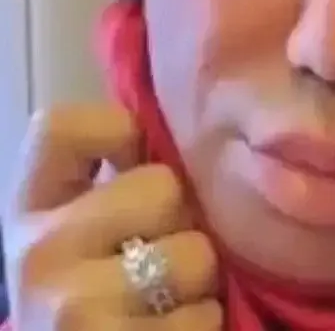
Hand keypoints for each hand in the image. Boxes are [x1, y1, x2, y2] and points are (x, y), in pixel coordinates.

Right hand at [2, 103, 221, 328]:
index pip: (61, 126)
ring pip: (195, 255)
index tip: (133, 163)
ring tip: (171, 298)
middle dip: (184, 220)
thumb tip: (199, 128)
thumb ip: (126, 179)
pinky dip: (202, 325)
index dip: (117, 131)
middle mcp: (39, 251)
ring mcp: (70, 307)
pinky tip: (167, 330)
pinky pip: (201, 317)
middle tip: (163, 252)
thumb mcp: (90, 230)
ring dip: (202, 281)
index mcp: (30, 208)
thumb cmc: (99, 294)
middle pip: (162, 188)